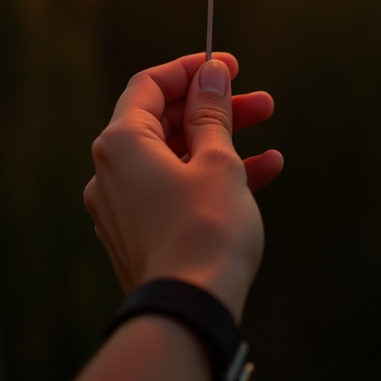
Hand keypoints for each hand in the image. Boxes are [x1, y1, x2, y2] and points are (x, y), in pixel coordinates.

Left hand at [83, 52, 283, 321]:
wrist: (188, 314)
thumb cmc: (205, 231)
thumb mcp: (217, 161)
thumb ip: (212, 113)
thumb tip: (211, 74)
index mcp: (120, 143)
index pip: (150, 85)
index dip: (190, 70)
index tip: (228, 66)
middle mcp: (110, 172)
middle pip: (164, 121)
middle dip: (215, 108)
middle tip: (261, 101)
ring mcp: (122, 207)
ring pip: (174, 157)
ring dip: (221, 143)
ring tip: (270, 136)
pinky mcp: (139, 234)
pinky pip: (174, 191)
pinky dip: (210, 178)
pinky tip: (262, 173)